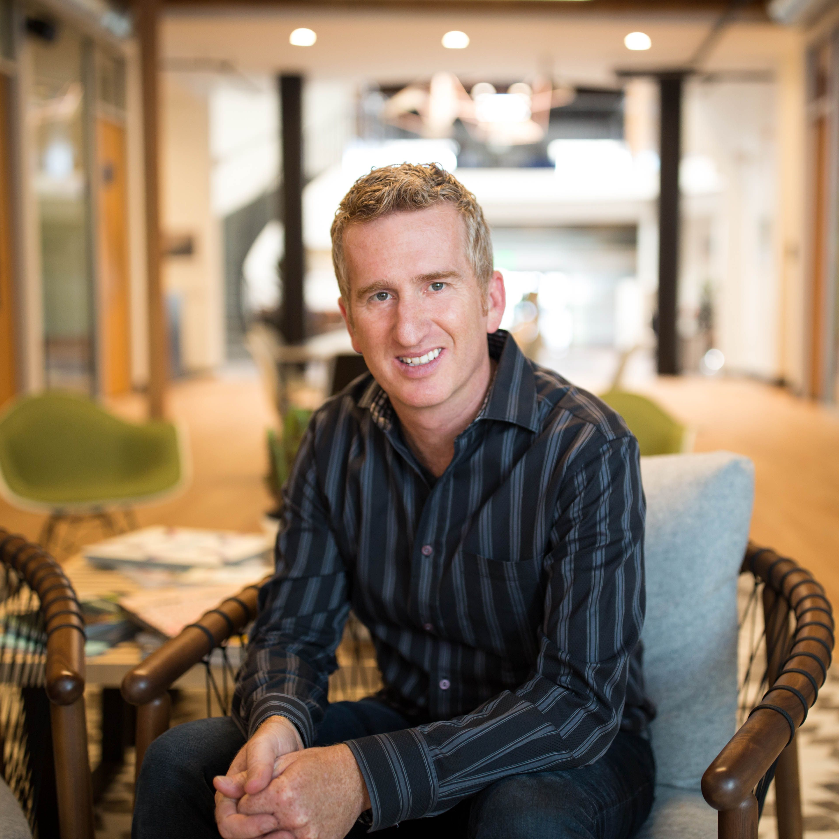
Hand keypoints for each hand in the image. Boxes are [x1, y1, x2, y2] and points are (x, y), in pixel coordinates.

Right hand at [214, 716, 303, 838]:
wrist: (287, 737)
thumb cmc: (272, 739)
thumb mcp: (264, 746)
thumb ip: (258, 765)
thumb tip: (250, 789)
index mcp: (228, 793)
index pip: (228, 823)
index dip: (247, 827)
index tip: (271, 819)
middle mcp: (237, 807)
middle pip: (240, 837)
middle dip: (262, 838)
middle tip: (288, 834)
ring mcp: (253, 813)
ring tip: (294, 835)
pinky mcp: (269, 816)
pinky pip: (269, 834)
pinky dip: (280, 835)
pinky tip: (298, 832)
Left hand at [236, 744, 370, 838]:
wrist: (357, 778)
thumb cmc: (320, 765)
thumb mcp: (287, 761)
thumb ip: (251, 775)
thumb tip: (218, 784)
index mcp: (284, 793)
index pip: (245, 805)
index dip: (247, 797)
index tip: (257, 792)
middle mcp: (294, 818)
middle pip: (252, 828)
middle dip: (253, 817)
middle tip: (267, 806)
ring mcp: (306, 836)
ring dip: (265, 832)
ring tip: (277, 816)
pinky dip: (282, 837)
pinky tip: (286, 827)